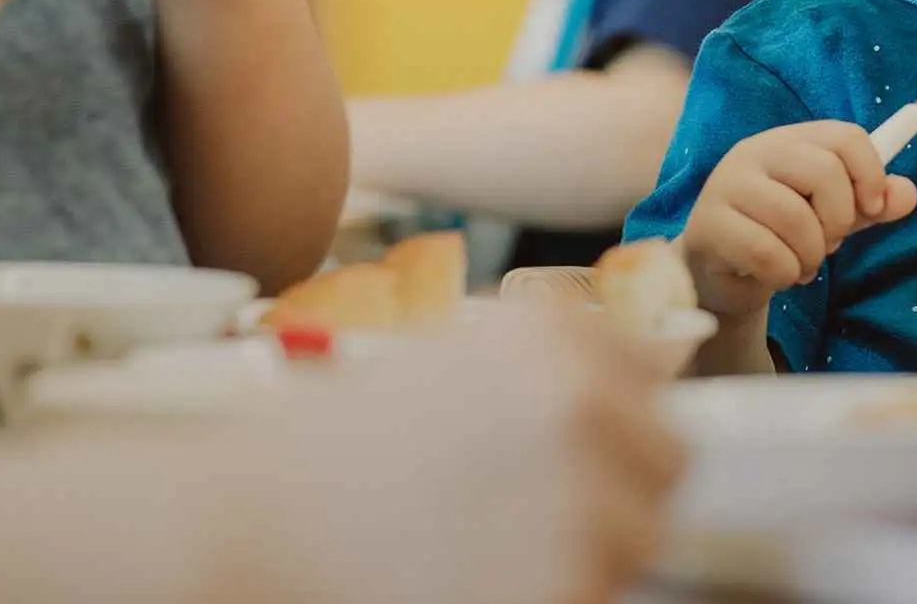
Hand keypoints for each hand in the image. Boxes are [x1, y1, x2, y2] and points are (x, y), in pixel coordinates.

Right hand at [213, 304, 684, 603]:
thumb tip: (651, 390)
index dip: (615, 421)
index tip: (569, 447)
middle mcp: (583, 404)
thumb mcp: (454, 362)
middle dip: (618, 487)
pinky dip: (556, 592)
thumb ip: (555, 369)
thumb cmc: (334, 446)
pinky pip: (598, 593)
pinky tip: (479, 583)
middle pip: (668, 462)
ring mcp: (580, 498)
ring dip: (588, 549)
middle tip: (535, 512)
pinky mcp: (563, 587)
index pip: (653, 379)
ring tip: (491, 549)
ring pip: (639, 538)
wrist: (248, 522)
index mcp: (558, 338)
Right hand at [678, 122, 916, 318]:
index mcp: (790, 140)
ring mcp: (726, 186)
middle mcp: (755, 152)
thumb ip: (872, 203)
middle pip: (824, 171)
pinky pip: (766, 252)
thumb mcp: (834, 215)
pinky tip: (778, 274)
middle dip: (839, 219)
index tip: (873, 208)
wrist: (724, 273)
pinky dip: (785, 273)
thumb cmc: (782, 233)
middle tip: (829, 243)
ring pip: (795, 216)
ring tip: (802, 263)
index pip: (845, 136)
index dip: (870, 174)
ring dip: (811, 254)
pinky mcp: (708, 226)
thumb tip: (906, 194)